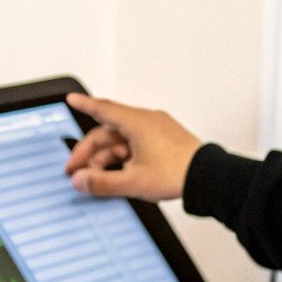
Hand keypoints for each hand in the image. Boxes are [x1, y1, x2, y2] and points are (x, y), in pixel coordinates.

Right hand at [63, 92, 203, 201]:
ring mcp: (156, 130)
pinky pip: (136, 143)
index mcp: (137, 123)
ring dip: (106, 157)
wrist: (209, 177)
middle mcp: (146, 121)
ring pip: (122, 139)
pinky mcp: (164, 140)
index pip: (102, 109)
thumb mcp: (132, 182)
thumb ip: (101, 182)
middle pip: (108, 132)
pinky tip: (120, 173)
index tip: (72, 99)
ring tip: (98, 178)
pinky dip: (123, 156)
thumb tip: (80, 181)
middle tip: (75, 170)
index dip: (84, 105)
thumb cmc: (177, 173)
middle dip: (89, 151)